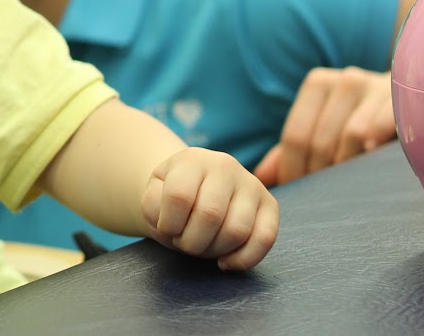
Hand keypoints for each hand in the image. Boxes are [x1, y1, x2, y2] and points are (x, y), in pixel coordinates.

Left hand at [141, 147, 277, 270]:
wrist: (196, 186)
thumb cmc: (172, 194)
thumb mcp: (153, 194)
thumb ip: (152, 205)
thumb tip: (169, 222)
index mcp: (193, 160)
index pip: (179, 197)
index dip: (169, 224)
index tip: (166, 229)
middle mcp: (226, 167)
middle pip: (210, 216)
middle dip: (191, 242)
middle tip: (184, 242)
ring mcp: (252, 185)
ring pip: (237, 231)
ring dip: (214, 251)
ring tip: (202, 246)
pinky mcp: (271, 205)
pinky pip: (265, 239)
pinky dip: (243, 259)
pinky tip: (224, 263)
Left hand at [253, 67, 393, 186]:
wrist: (405, 98)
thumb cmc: (355, 118)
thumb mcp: (322, 126)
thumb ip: (289, 150)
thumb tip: (260, 177)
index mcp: (318, 84)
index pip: (296, 135)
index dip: (293, 168)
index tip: (296, 189)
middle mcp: (344, 81)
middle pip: (320, 139)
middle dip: (318, 172)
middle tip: (323, 191)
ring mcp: (374, 87)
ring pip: (351, 136)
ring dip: (346, 163)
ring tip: (346, 179)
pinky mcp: (400, 101)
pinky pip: (381, 128)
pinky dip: (373, 145)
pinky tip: (371, 156)